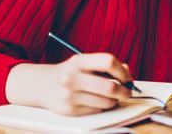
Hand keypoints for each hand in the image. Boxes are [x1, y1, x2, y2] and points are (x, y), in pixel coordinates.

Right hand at [6, 53, 132, 115]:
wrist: (43, 85)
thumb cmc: (72, 72)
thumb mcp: (85, 62)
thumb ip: (106, 65)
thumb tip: (127, 73)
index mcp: (79, 61)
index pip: (108, 62)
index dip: (122, 71)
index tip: (127, 77)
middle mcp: (72, 77)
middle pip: (110, 86)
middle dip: (124, 91)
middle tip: (128, 92)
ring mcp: (70, 95)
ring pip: (106, 101)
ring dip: (114, 100)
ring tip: (111, 97)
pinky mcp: (70, 110)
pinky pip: (97, 110)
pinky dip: (103, 107)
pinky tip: (97, 101)